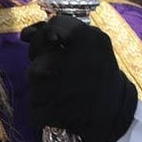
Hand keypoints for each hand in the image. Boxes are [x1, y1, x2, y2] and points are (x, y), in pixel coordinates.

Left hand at [22, 14, 137, 141]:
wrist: (116, 108)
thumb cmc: (96, 70)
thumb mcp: (90, 43)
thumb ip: (59, 32)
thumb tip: (25, 34)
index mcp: (92, 39)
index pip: (53, 27)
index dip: (44, 36)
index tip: (51, 43)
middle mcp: (82, 61)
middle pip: (38, 62)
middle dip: (42, 68)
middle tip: (60, 72)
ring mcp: (71, 89)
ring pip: (34, 87)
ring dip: (42, 90)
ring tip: (62, 91)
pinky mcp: (61, 114)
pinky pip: (35, 110)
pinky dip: (43, 111)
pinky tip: (60, 108)